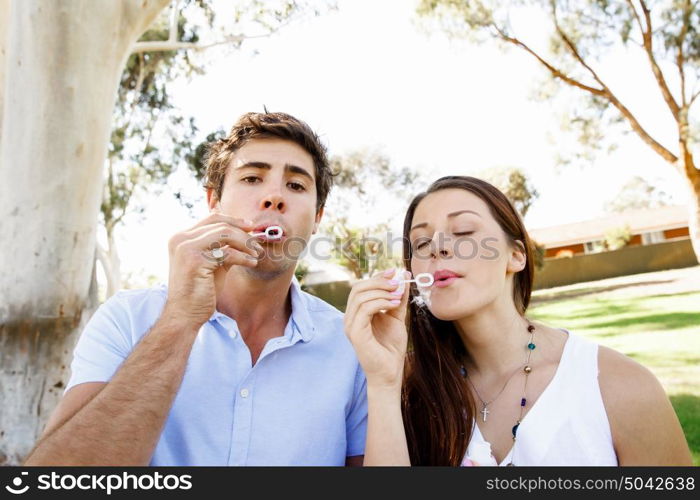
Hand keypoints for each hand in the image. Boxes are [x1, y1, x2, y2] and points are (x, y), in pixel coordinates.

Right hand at [161, 212, 260, 328]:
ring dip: (245, 244)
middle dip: (244, 234)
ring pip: (225, 234)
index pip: (212, 218)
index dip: (234, 220)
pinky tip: (251, 263)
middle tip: (258, 245)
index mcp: (181, 238)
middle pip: (221, 225)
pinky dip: (243, 257)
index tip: (251, 227)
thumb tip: (245, 233)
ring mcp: (186, 248)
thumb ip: (222, 248)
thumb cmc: (199, 291)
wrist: (184, 315)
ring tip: (256, 254)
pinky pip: (227, 253)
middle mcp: (180, 239)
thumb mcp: (212, 264)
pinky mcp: (195, 261)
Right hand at [344, 269, 410, 388]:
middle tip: (398, 283)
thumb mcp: (396, 316)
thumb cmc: (391, 347)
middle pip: (358, 288)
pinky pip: (365, 309)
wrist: (390, 372)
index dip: (378, 277)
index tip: (395, 271)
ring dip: (382, 291)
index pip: (361, 287)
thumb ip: (398, 298)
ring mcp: (350, 325)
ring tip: (398, 296)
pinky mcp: (355, 333)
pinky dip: (381, 302)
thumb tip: (404, 275)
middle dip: (380, 281)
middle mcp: (350, 317)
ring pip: (361, 296)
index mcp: (357, 313)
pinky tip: (394, 304)